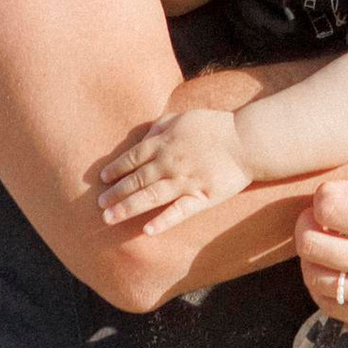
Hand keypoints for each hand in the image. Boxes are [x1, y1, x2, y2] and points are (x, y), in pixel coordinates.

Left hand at [93, 102, 253, 226]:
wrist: (247, 140)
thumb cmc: (215, 127)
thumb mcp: (184, 117)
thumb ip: (162, 125)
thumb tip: (145, 134)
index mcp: (165, 142)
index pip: (133, 157)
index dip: (116, 168)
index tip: (103, 179)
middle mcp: (170, 162)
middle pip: (136, 179)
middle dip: (116, 193)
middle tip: (99, 204)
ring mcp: (185, 181)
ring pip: (150, 196)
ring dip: (128, 207)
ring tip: (110, 218)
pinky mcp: (202, 197)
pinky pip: (179, 212)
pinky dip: (162, 221)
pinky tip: (147, 230)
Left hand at [295, 169, 347, 347]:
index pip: (331, 209)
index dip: (326, 194)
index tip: (341, 192)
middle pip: (311, 243)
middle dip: (308, 222)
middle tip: (323, 215)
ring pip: (314, 277)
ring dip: (310, 255)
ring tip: (326, 242)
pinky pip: (329, 306)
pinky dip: (320, 286)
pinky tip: (334, 271)